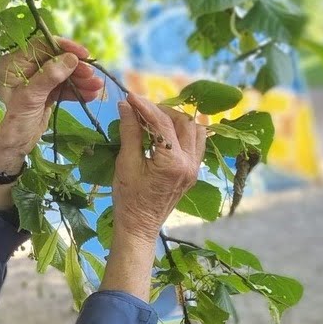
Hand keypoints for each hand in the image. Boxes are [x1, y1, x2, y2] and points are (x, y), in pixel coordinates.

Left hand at [0, 37, 104, 172]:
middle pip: (55, 60)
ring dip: (80, 80)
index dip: (64, 48)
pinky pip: (62, 89)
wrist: (5, 150)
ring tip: (97, 88)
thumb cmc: (9, 122)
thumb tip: (71, 58)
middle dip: (76, 67)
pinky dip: (76, 91)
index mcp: (14, 64)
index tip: (83, 54)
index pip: (41, 46)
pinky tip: (91, 95)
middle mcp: (24, 69)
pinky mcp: (43, 96)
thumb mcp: (28, 98)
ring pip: (62, 75)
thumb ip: (49, 77)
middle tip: (93, 76)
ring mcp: (35, 83)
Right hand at [111, 93, 207, 244]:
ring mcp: (194, 168)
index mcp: (172, 162)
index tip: (129, 97)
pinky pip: (197, 144)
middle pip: (183, 122)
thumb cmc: (129, 199)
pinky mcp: (193, 172)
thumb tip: (126, 106)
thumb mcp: (126, 164)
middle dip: (162, 111)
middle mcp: (190, 163)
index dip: (144, 107)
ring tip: (155, 119)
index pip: (161, 123)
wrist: (139, 226)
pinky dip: (184, 133)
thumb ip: (130, 132)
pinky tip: (167, 133)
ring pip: (195, 130)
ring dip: (176, 120)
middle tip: (141, 110)